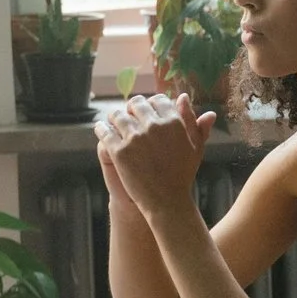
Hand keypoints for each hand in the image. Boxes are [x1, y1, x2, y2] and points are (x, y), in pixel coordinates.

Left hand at [95, 92, 215, 221]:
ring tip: (113, 121)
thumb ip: (192, 121)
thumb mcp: (195, 147)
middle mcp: (153, 126)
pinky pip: (105, 131)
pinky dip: (101, 128)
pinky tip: (101, 129)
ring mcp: (135, 138)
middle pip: (137, 104)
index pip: (158, 100)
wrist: (167, 201)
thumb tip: (184, 96)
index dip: (152, 104)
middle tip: (129, 115)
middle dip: (132, 108)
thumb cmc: (182, 175)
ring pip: (118, 115)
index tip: (147, 111)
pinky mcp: (118, 151)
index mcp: (173, 122)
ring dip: (115, 116)